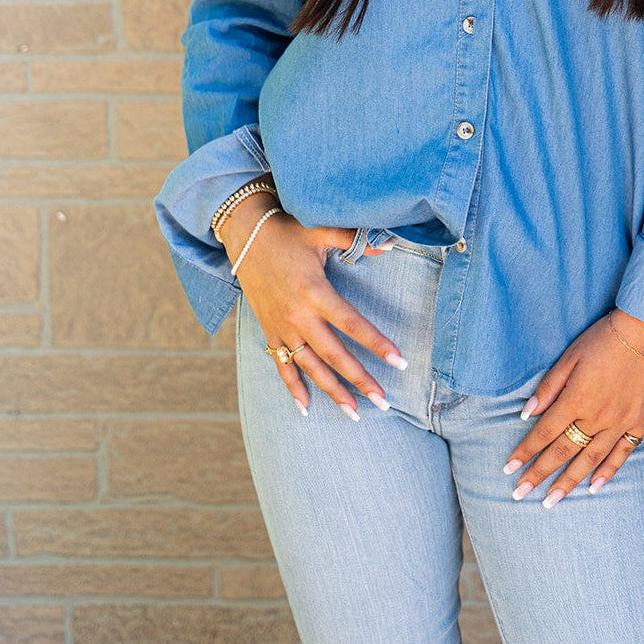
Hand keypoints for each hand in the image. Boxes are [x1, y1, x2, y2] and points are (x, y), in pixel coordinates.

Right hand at [222, 196, 406, 420]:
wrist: (243, 233)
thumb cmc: (286, 230)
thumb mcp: (321, 230)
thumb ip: (356, 240)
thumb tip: (391, 244)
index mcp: (315, 292)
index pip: (353, 325)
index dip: (377, 344)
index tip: (400, 361)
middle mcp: (298, 315)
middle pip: (334, 355)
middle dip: (360, 379)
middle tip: (384, 401)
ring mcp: (281, 326)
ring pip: (310, 367)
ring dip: (332, 392)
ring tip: (354, 413)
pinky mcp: (269, 329)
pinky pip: (280, 365)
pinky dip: (292, 387)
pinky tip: (305, 408)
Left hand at [502, 309, 643, 507]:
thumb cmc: (604, 339)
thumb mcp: (570, 356)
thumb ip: (549, 388)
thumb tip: (527, 414)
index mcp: (576, 398)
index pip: (544, 433)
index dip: (525, 452)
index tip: (509, 469)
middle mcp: (597, 416)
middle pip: (562, 451)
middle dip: (539, 474)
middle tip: (519, 494)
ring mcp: (621, 422)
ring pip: (590, 460)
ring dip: (568, 482)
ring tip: (550, 501)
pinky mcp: (640, 422)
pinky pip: (622, 454)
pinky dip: (607, 472)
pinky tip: (594, 487)